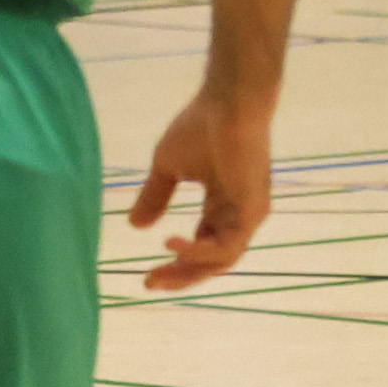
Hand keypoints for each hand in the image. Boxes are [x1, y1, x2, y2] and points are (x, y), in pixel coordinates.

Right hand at [128, 90, 269, 289]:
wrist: (228, 102)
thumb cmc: (201, 125)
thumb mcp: (167, 166)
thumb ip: (155, 196)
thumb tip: (134, 226)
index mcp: (223, 205)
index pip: (203, 246)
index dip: (176, 263)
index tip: (146, 277)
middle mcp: (239, 214)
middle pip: (214, 261)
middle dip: (181, 276)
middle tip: (149, 285)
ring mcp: (249, 213)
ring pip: (222, 259)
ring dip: (188, 270)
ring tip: (158, 273)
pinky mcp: (253, 209)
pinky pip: (227, 245)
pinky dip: (199, 251)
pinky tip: (171, 244)